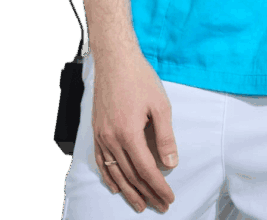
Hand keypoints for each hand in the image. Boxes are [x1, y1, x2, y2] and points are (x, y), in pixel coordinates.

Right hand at [91, 50, 177, 213]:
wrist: (114, 60)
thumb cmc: (139, 78)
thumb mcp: (160, 105)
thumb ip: (165, 136)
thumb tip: (170, 163)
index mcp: (129, 133)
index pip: (146, 170)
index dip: (158, 186)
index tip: (169, 197)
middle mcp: (112, 139)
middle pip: (131, 175)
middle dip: (147, 193)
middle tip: (160, 205)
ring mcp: (101, 136)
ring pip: (115, 173)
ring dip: (128, 191)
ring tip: (140, 204)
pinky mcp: (96, 131)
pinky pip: (101, 161)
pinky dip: (109, 177)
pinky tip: (116, 186)